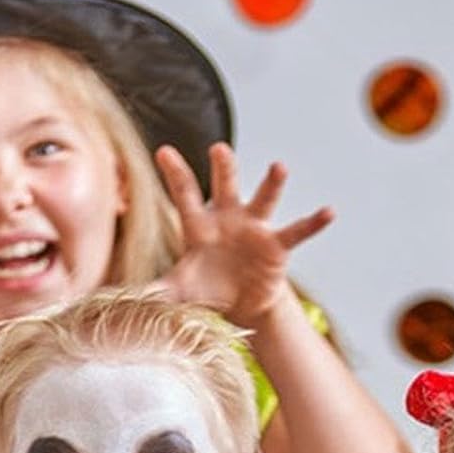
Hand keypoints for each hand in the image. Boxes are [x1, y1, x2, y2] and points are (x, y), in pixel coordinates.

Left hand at [154, 142, 332, 326]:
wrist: (241, 303)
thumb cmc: (207, 287)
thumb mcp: (181, 289)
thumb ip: (157, 290)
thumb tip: (124, 301)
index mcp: (199, 224)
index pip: (184, 194)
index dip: (175, 174)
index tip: (164, 151)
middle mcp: (228, 218)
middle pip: (224, 187)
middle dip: (224, 169)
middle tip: (220, 149)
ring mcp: (255, 229)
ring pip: (263, 201)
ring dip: (271, 184)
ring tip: (280, 166)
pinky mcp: (277, 246)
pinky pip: (298, 232)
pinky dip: (313, 223)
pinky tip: (329, 212)